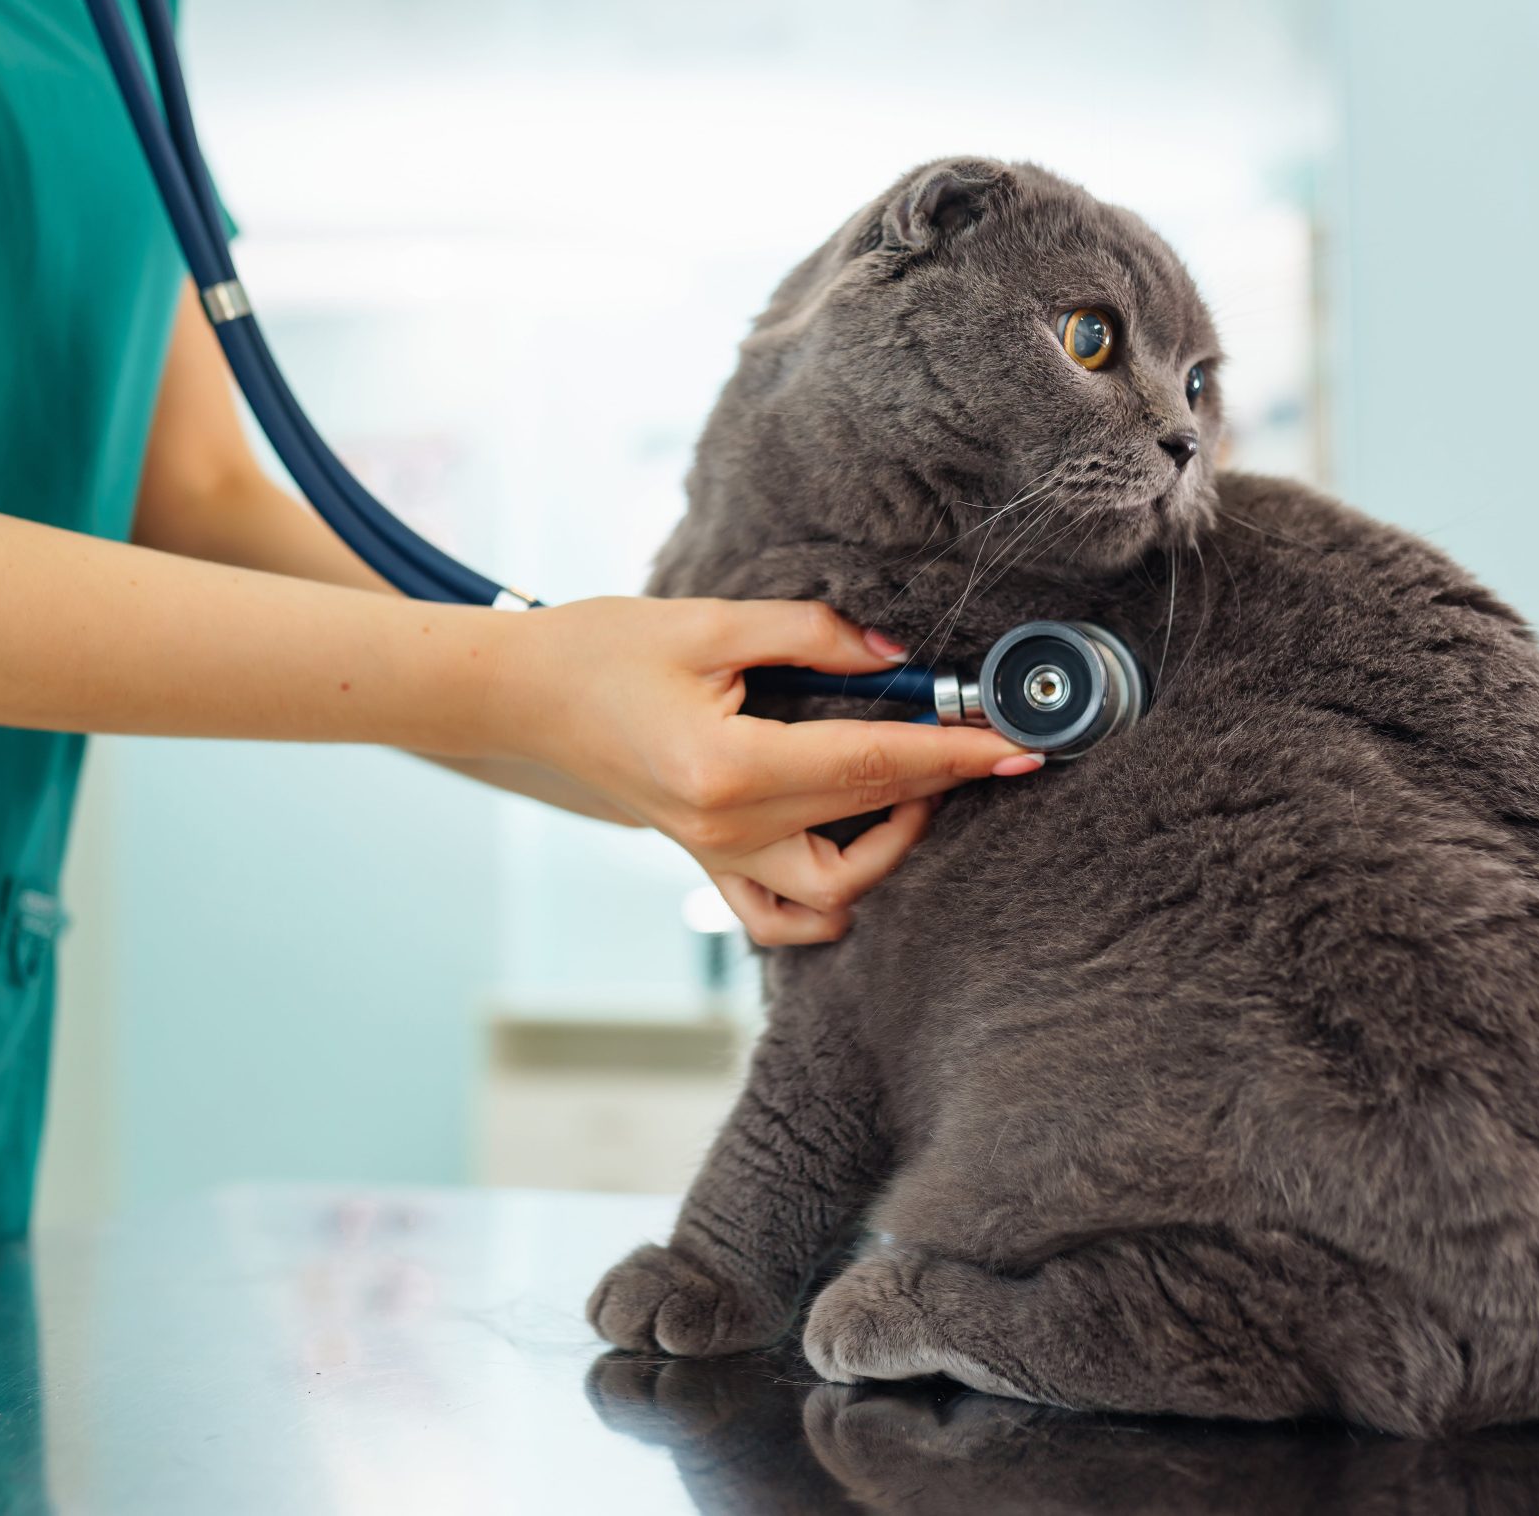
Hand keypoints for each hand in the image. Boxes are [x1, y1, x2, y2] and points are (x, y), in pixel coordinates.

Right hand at [492, 597, 1041, 944]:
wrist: (520, 696)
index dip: (955, 752)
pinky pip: (780, 916)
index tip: (1018, 743)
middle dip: (943, 782)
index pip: (873, 764)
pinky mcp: (706, 861)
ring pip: (835, 894)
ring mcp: (715, 857)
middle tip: (987, 739)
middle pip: (867, 819)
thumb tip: (901, 657)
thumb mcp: (710, 622)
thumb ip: (812, 634)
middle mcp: (727, 830)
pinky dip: (828, 900)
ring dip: (890, 846)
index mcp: (730, 768)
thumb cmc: (603, 649)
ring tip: (911, 784)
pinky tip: (852, 846)